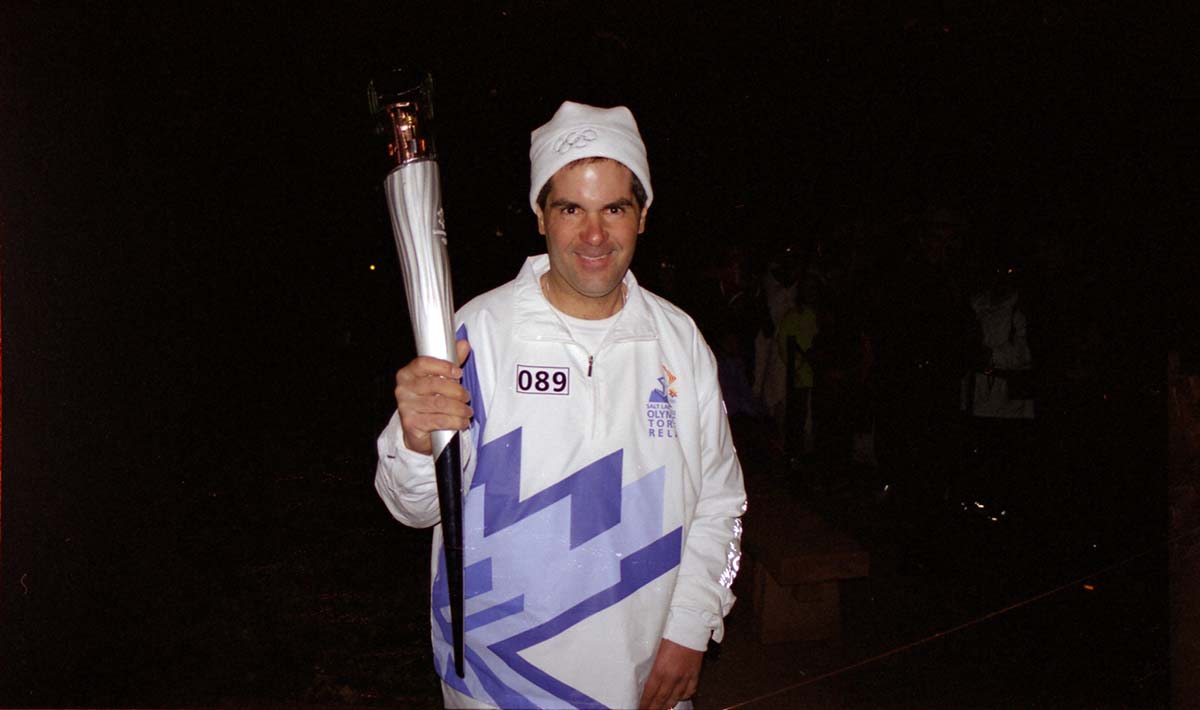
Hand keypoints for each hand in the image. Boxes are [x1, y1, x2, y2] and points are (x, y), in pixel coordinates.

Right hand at [394, 339, 472, 453]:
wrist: (417, 431)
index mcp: (407, 373)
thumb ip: (452, 362)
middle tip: (467, 396)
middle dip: (457, 391)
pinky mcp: (412, 424)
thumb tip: (464, 344)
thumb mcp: (440, 380)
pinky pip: (439, 420)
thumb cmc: (429, 400)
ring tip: (467, 411)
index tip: (458, 372)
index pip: (423, 363)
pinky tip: (462, 422)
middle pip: (435, 385)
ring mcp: (406, 407)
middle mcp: (403, 389)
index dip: (443, 366)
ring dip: (459, 408)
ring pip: (440, 404)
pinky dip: (456, 421)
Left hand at [638, 638, 702, 709]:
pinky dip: (683, 696)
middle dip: (654, 708)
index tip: (640, 708)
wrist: (691, 624)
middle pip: (662, 699)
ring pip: (675, 698)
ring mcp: (685, 676)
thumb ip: (652, 663)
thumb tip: (646, 675)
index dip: (644, 703)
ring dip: (667, 706)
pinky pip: (689, 690)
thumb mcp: (655, 647)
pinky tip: (678, 698)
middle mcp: (673, 676)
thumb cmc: (671, 631)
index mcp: (660, 669)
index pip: (650, 692)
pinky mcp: (695, 673)